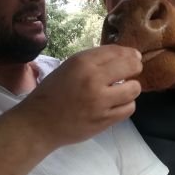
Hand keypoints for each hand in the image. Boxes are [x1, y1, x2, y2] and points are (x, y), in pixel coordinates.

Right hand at [16, 45, 142, 150]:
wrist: (39, 123)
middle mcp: (93, 79)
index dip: (129, 53)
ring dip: (131, 87)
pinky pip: (129, 108)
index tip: (133, 56)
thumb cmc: (54, 91)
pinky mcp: (104, 120)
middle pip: (131, 66)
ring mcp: (100, 101)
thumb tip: (126, 54)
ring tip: (122, 89)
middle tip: (133, 70)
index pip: (117, 51)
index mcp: (82, 62)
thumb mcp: (70, 66)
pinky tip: (117, 103)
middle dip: (135, 66)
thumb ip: (95, 60)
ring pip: (134, 89)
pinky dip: (126, 104)